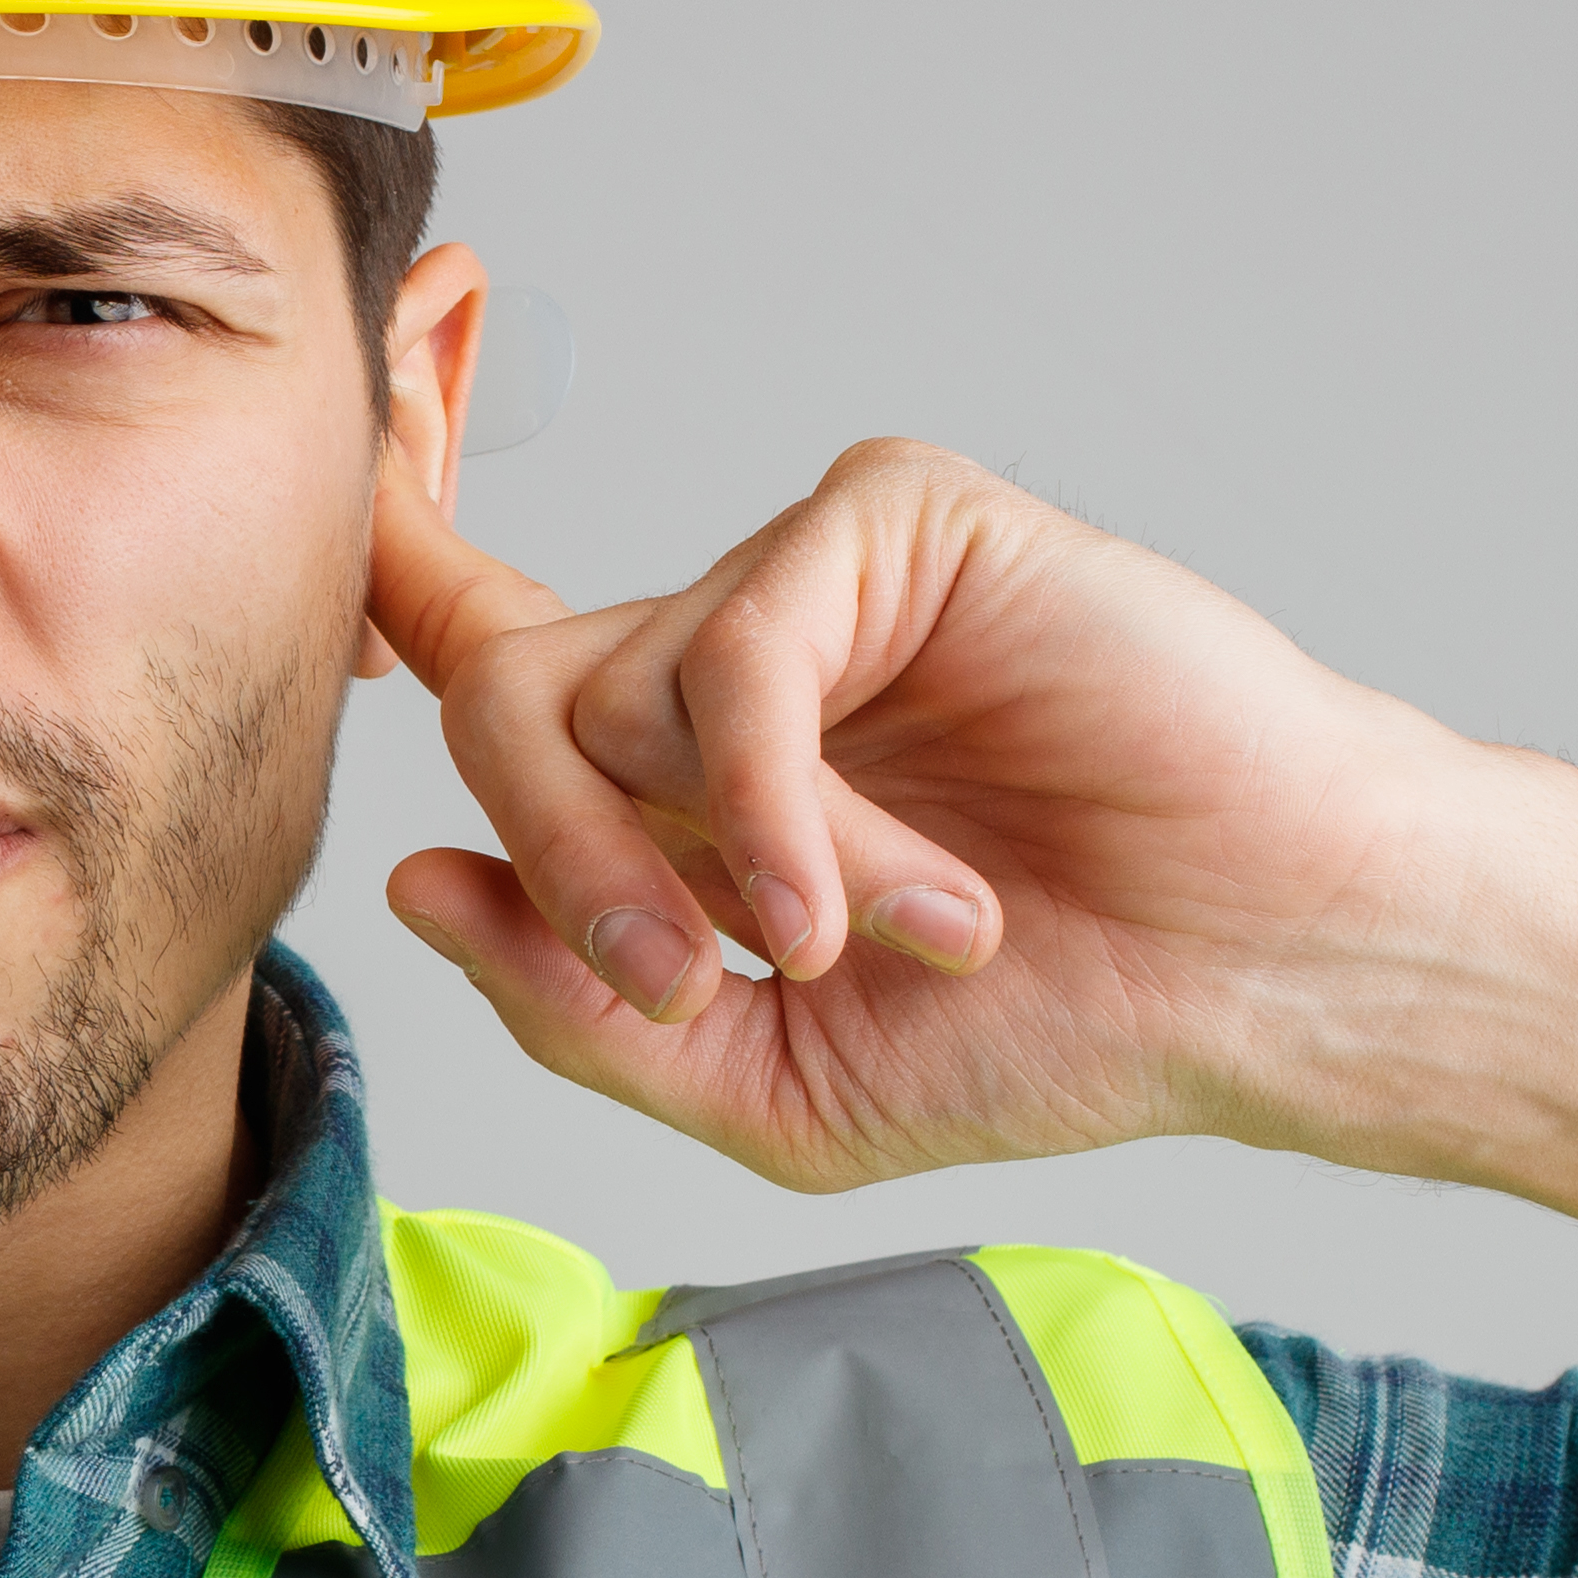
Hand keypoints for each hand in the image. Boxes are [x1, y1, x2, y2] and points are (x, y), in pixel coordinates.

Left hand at [370, 441, 1555, 1191]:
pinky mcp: (898, 524)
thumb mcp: (769, 1085)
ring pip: (609, 690)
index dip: (381, 572)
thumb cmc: (1062, 1022)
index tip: (310, 492)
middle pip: (505, 703)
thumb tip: (418, 883)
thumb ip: (583, 1004)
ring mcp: (813, 574)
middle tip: (691, 991)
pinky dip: (772, 803)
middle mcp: (730, 653)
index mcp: (687, 770)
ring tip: (870, 946)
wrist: (1267, 976)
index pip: (480, 644)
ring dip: (716, 867)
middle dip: (561, 873)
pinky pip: (736, 646)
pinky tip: (871, 900)